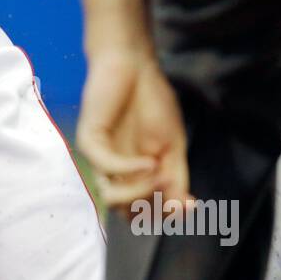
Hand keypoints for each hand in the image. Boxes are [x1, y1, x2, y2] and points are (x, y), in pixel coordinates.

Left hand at [76, 49, 190, 212]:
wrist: (134, 64)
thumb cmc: (153, 101)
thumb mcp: (174, 145)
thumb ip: (177, 178)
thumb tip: (184, 211)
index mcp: (136, 176)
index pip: (146, 212)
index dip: (166, 215)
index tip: (190, 204)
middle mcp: (117, 173)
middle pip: (129, 212)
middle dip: (154, 205)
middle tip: (171, 182)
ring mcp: (101, 159)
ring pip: (113, 198)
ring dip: (140, 191)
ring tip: (159, 170)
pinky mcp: (90, 142)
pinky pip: (106, 168)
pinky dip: (129, 169)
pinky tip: (149, 159)